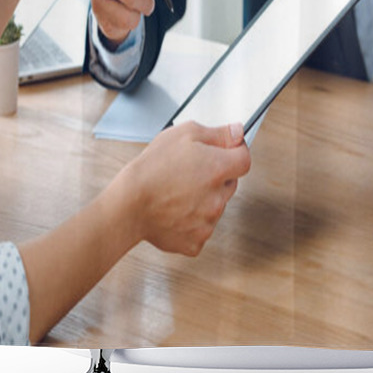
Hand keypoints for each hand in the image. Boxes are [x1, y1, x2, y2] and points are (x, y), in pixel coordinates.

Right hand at [117, 121, 250, 256]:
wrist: (127, 205)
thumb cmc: (152, 169)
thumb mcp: (184, 134)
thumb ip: (218, 133)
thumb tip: (238, 131)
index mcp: (218, 169)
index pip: (245, 159)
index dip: (234, 152)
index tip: (224, 152)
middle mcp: (218, 197)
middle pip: (230, 183)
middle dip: (217, 176)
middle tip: (190, 172)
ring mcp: (208, 221)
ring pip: (216, 206)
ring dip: (204, 199)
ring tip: (178, 191)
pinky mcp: (196, 240)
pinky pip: (202, 228)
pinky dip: (192, 222)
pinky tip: (176, 211)